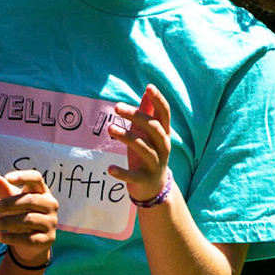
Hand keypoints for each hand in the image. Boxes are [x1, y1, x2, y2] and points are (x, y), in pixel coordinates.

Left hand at [0, 169, 57, 267]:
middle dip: (5, 204)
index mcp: (42, 191)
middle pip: (29, 200)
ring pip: (27, 220)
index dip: (23, 177)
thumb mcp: (11, 202)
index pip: (36, 178)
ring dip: (2, 222)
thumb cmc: (20, 214)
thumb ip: (3, 189)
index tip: (6, 177)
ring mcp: (51, 223)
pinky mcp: (47, 240)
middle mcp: (51, 205)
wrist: (30, 243)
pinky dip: (9, 237)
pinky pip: (27, 238)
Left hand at [107, 85, 171, 202]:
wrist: (154, 187)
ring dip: (127, 137)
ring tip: (110, 128)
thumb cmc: (149, 154)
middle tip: (116, 107)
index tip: (149, 87)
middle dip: (137, 116)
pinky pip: (133, 176)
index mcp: (164, 134)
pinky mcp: (144, 179)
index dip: (159, 100)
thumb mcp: (148, 134)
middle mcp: (163, 147)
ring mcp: (155, 164)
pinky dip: (122, 172)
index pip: (164, 114)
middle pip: (154, 128)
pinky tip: (110, 168)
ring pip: (144, 148)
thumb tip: (147, 92)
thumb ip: (148, 114)